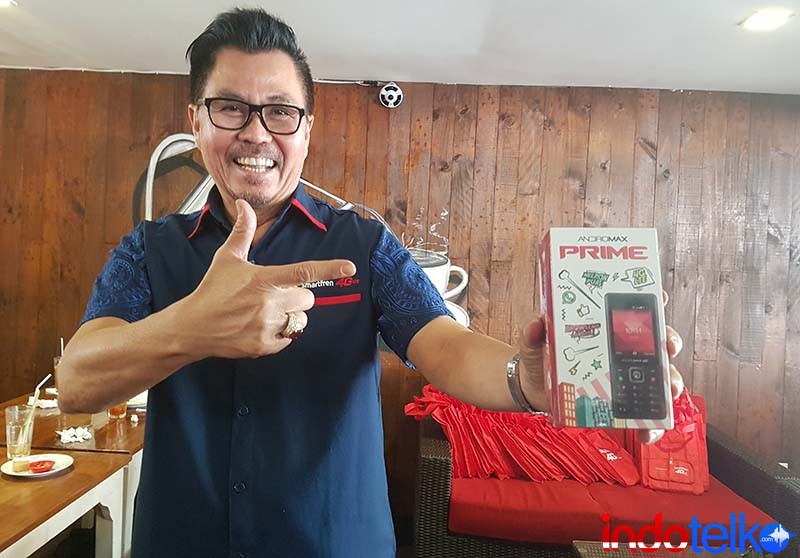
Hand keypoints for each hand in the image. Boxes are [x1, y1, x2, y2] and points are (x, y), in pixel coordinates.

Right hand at [184, 199, 354, 358]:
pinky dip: (280, 335)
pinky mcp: (265, 345)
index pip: (304, 271)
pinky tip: (260, 327)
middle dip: (298, 296)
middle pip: (307, 299)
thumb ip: (242, 231)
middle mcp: (269, 302)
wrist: (193, 326)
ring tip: (265, 313)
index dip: (330, 269)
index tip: (349, 267)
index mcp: (264, 279)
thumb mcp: (227, 258)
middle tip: (276, 295)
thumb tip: (243, 205)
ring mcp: (267, 326)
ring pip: (300, 320)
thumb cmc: (212, 290)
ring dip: (289, 316)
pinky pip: (288, 339)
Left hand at [517, 291, 685, 442]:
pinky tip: (647, 433)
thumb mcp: (535, 344)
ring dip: (670, 384)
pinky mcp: (623, 405)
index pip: (632, 311)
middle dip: (668, 342)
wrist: (535, 392)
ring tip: (669, 393)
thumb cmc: (541, 359)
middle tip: (668, 348)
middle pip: (655, 342)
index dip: (651, 302)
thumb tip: (536, 324)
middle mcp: (621, 351)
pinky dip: (651, 426)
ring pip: (659, 378)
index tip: (661, 297)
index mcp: (605, 330)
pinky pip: (644, 415)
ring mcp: (626, 378)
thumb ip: (533, 334)